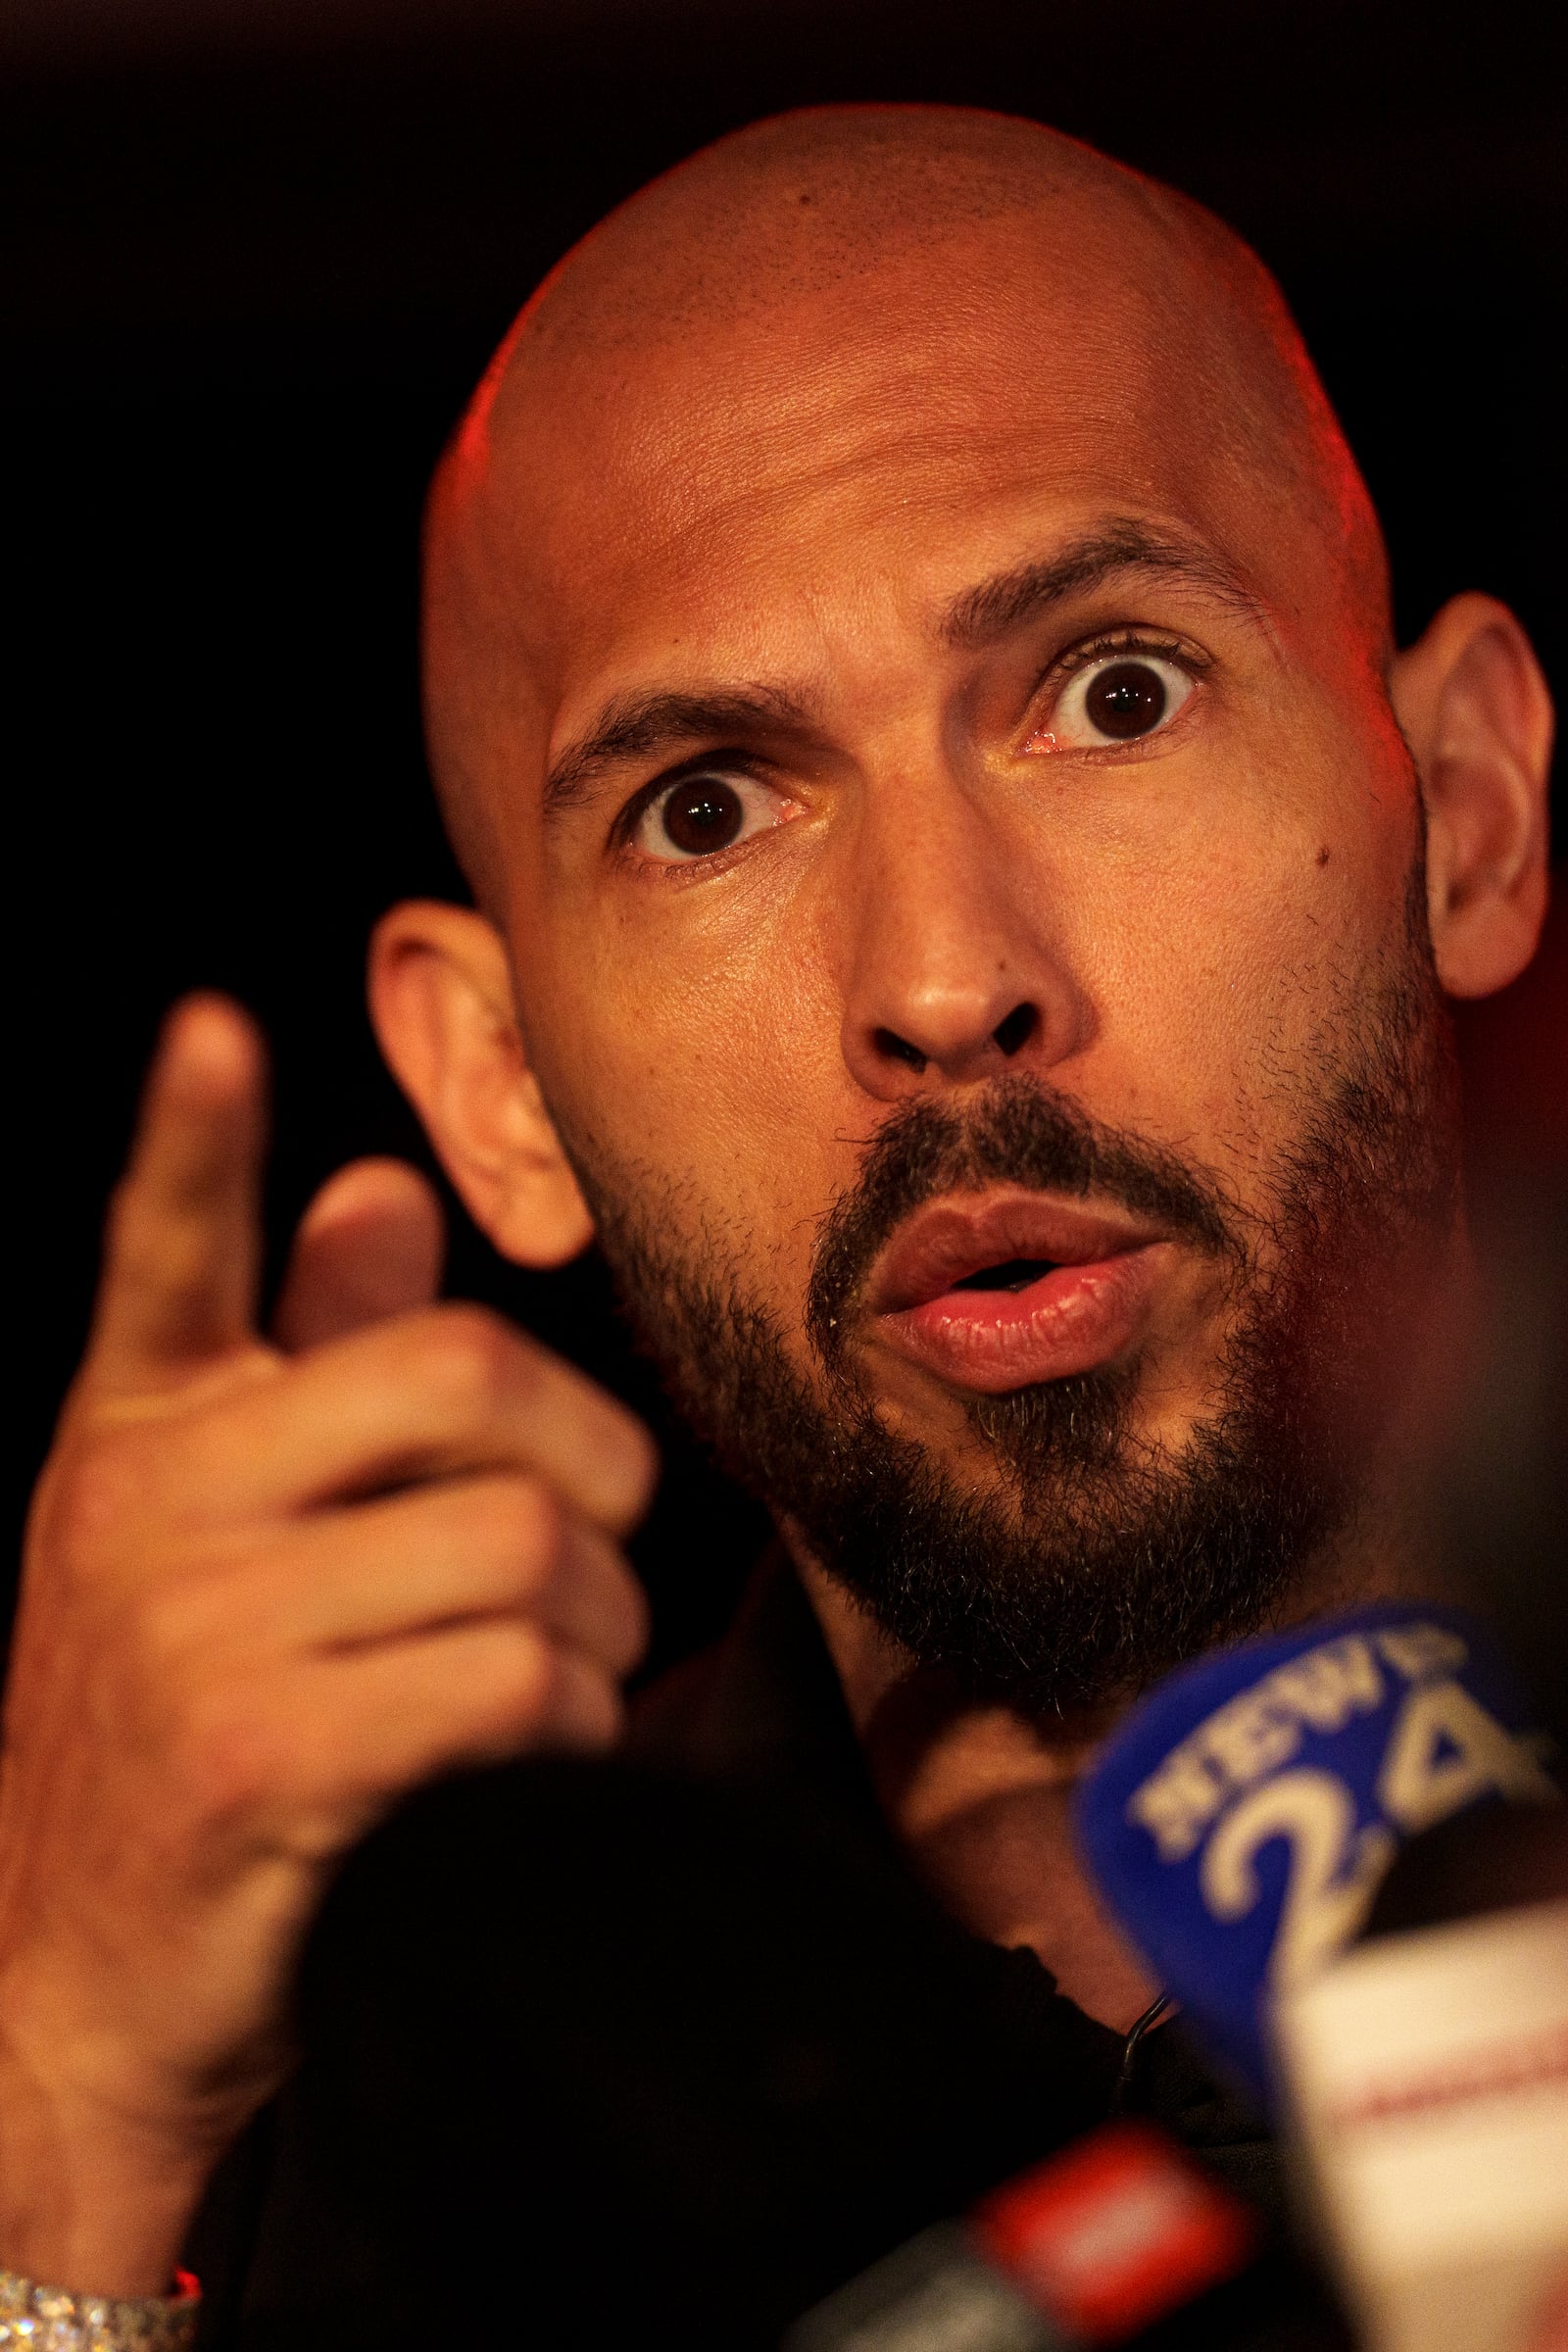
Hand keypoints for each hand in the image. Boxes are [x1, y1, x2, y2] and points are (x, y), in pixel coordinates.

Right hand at [0, 996, 655, 2294]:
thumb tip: (377, 1191)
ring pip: (524, 1547)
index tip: (213, 1029)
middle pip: (466, 1380)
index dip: (190, 1139)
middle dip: (589, 1461)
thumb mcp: (214, 1540)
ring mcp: (193, 1632)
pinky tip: (530, 1758)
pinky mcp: (257, 1759)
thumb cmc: (187, 1731)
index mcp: (138, 1435)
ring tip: (553, 1674)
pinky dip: (570, 1724)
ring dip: (594, 1626)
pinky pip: (513, 1682)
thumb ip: (300, 1366)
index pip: (162, 1255)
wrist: (88, 1991)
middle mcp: (148, 1507)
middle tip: (595, 1536)